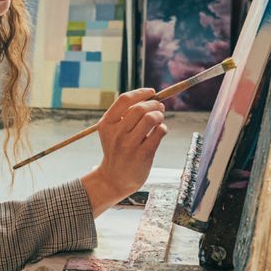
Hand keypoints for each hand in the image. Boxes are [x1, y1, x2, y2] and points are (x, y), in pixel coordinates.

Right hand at [82, 88, 166, 213]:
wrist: (114, 179)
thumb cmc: (116, 150)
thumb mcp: (111, 131)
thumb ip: (124, 115)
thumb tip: (151, 98)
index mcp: (107, 123)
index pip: (125, 99)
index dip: (141, 92)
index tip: (152, 92)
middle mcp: (116, 133)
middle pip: (140, 108)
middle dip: (155, 104)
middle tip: (160, 108)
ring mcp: (129, 145)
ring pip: (151, 118)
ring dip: (159, 115)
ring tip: (159, 119)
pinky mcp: (142, 154)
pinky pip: (159, 133)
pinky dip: (163, 128)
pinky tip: (160, 131)